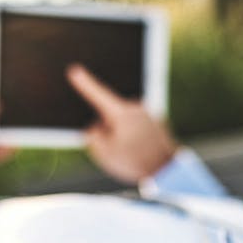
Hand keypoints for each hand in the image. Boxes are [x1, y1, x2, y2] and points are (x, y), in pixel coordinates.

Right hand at [67, 64, 176, 183]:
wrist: (168, 171)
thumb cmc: (134, 162)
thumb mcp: (104, 154)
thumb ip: (92, 136)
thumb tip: (95, 127)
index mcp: (121, 113)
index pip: (97, 94)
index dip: (84, 84)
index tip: (74, 71)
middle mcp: (135, 108)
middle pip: (110, 115)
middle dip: (108, 129)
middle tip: (118, 151)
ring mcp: (148, 113)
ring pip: (124, 122)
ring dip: (122, 134)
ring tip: (132, 153)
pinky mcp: (157, 121)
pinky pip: (138, 126)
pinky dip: (135, 137)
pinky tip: (141, 152)